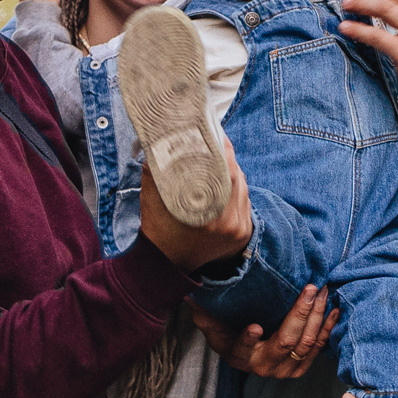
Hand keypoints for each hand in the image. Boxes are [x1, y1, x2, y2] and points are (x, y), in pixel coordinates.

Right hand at [137, 137, 252, 271]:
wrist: (165, 262)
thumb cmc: (157, 226)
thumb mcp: (152, 194)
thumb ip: (158, 165)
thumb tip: (162, 137)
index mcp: (208, 215)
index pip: (225, 171)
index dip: (222, 148)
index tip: (215, 134)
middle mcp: (229, 224)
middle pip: (237, 177)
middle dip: (227, 158)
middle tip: (217, 142)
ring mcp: (239, 230)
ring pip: (243, 188)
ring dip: (234, 173)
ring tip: (221, 160)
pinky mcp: (243, 234)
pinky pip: (245, 202)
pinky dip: (237, 190)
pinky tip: (227, 182)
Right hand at [190, 285, 337, 379]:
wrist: (244, 348)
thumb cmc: (227, 328)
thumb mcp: (210, 319)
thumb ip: (202, 308)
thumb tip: (190, 294)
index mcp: (238, 355)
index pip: (242, 348)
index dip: (248, 340)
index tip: (254, 327)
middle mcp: (262, 366)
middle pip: (285, 342)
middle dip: (300, 313)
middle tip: (309, 288)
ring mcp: (283, 370)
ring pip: (306, 345)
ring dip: (317, 317)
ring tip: (322, 292)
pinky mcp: (299, 367)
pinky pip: (318, 349)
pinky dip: (327, 328)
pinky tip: (332, 309)